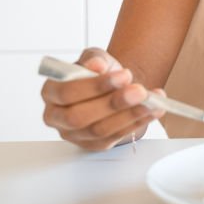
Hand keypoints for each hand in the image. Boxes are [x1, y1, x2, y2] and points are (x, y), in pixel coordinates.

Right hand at [40, 47, 162, 151]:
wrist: (113, 86)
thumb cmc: (99, 72)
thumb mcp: (96, 58)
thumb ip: (94, 59)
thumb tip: (96, 65)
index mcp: (51, 92)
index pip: (66, 93)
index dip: (95, 86)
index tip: (123, 75)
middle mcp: (57, 117)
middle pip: (79, 117)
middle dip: (112, 104)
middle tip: (139, 90)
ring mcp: (74, 135)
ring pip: (99, 130)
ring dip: (128, 115)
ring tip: (150, 100)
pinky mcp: (93, 145)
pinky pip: (115, 137)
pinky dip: (136, 123)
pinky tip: (152, 110)